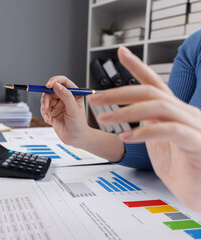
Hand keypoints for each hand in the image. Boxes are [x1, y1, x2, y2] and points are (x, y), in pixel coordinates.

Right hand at [40, 76, 89, 146]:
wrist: (75, 139)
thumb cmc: (79, 125)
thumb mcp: (73, 108)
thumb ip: (65, 95)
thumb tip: (56, 85)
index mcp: (73, 93)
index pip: (62, 81)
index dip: (54, 81)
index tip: (49, 85)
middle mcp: (65, 97)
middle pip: (50, 90)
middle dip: (46, 99)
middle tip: (45, 107)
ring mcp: (57, 105)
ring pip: (45, 100)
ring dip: (44, 108)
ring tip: (48, 116)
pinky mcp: (52, 112)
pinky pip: (44, 109)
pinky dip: (44, 114)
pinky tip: (49, 120)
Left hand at [89, 46, 200, 211]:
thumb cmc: (184, 168)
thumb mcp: (160, 143)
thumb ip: (149, 126)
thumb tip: (129, 117)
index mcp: (175, 112)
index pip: (155, 83)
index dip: (138, 67)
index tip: (120, 53)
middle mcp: (186, 114)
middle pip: (151, 92)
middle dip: (119, 93)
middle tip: (95, 98)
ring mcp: (195, 127)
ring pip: (160, 106)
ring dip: (127, 111)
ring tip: (105, 118)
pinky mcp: (198, 144)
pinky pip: (171, 131)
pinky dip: (145, 131)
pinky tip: (126, 136)